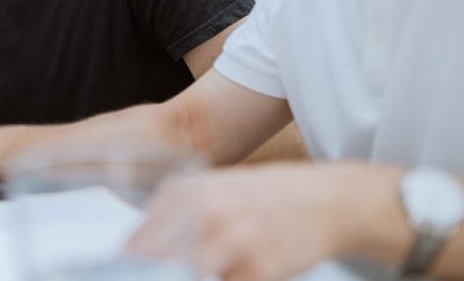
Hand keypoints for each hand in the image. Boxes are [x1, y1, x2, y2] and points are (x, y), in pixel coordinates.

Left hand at [126, 163, 407, 280]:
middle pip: (156, 267)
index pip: (137, 247)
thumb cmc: (268, 198)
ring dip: (198, 275)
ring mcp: (232, 242)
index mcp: (186, 192)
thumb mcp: (214, 191)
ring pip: (189, 277)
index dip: (136, 268)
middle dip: (162, 276)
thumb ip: (174, 217)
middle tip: (178, 272)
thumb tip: (134, 253)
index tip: (142, 274)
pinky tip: (247, 269)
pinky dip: (231, 280)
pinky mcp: (257, 270)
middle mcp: (204, 213)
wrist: (329, 201)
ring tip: (223, 266)